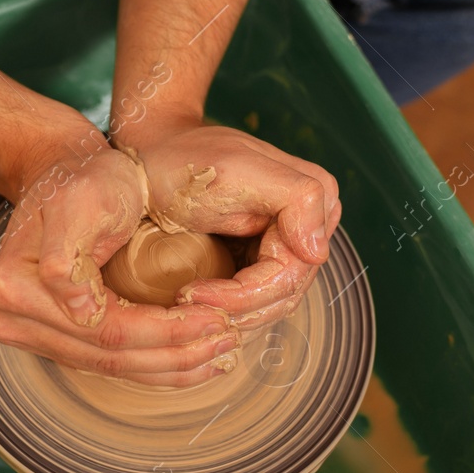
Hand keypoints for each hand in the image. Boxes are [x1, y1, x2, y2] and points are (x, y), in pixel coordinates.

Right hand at [0, 136, 239, 386]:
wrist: (63, 169)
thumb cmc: (83, 178)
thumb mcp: (82, 202)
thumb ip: (68, 257)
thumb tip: (79, 311)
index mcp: (13, 290)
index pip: (107, 329)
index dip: (168, 331)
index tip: (218, 319)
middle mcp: (10, 320)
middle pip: (109, 356)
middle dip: (177, 354)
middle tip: (229, 340)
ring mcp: (28, 334)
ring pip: (113, 368)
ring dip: (173, 367)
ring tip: (222, 354)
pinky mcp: (53, 338)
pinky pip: (109, 362)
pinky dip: (157, 364)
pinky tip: (196, 358)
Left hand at [116, 118, 339, 331]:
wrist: (155, 156)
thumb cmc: (190, 160)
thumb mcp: (240, 170)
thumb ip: (297, 199)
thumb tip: (318, 252)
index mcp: (316, 202)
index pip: (289, 275)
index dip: (242, 296)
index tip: (190, 293)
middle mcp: (310, 226)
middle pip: (283, 295)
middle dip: (234, 309)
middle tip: (184, 305)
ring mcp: (288, 244)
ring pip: (271, 305)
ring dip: (231, 316)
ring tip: (187, 307)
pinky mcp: (262, 259)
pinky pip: (257, 300)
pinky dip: (229, 311)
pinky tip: (198, 307)